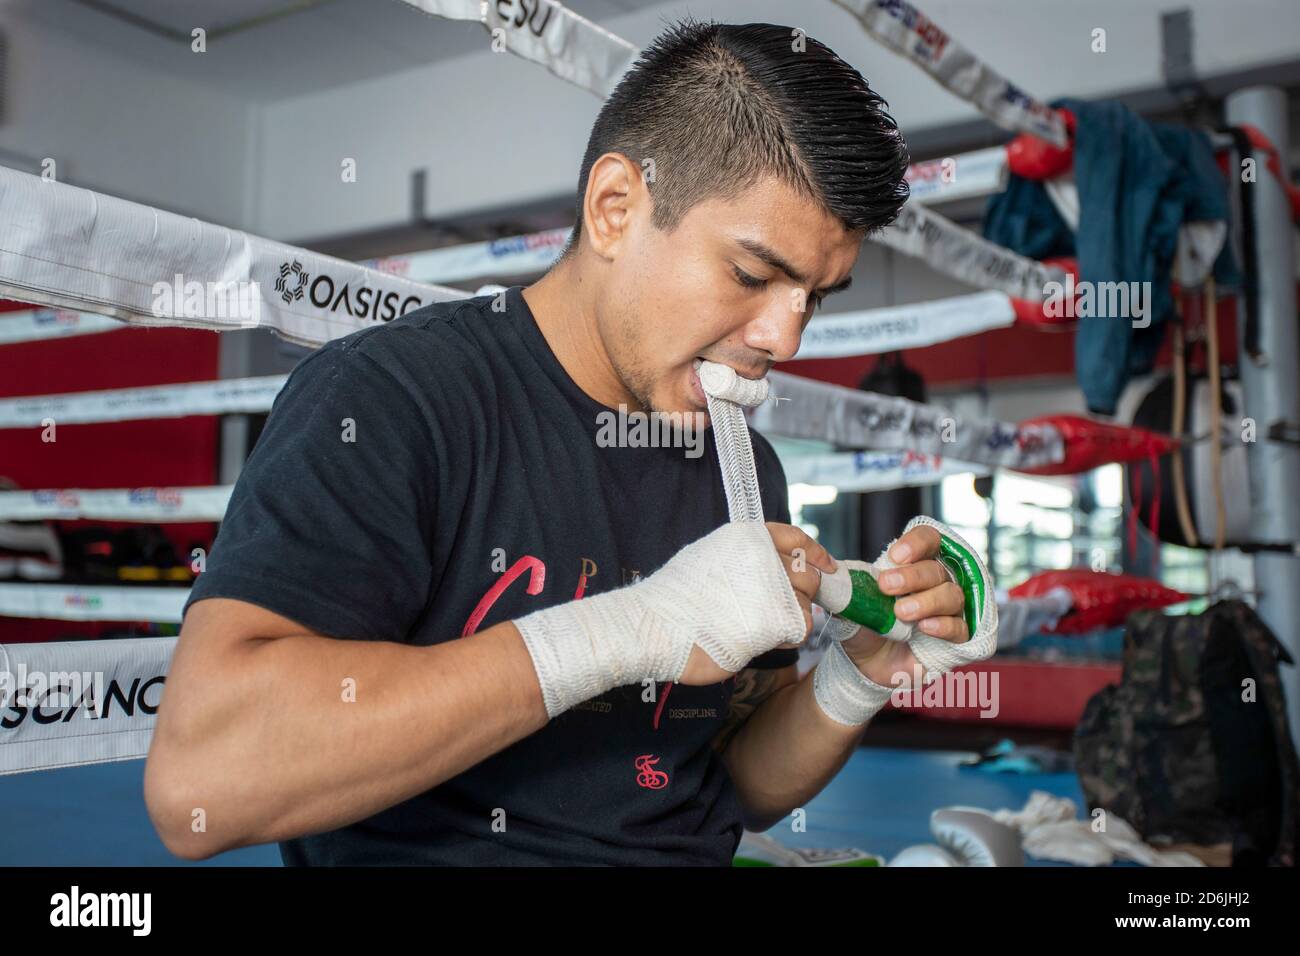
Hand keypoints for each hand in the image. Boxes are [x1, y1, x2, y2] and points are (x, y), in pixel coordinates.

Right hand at [681, 521, 836, 684]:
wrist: (654, 626)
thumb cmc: (678, 597)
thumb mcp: (712, 556)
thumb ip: (748, 557)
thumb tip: (784, 565)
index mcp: (747, 537)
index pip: (796, 538)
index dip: (815, 553)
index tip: (826, 566)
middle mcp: (763, 557)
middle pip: (807, 575)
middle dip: (801, 593)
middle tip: (779, 608)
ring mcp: (770, 588)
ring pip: (806, 604)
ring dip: (791, 618)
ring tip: (759, 624)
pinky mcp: (773, 620)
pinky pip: (800, 627)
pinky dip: (788, 636)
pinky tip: (762, 637)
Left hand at [838, 523, 966, 687]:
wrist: (864, 662)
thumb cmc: (863, 624)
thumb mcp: (850, 600)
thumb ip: (847, 582)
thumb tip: (830, 568)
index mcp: (914, 565)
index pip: (929, 540)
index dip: (917, 543)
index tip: (895, 555)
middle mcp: (936, 583)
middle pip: (937, 569)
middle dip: (912, 576)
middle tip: (886, 586)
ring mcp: (948, 610)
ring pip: (952, 595)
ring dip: (926, 601)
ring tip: (901, 612)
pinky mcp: (955, 638)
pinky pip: (961, 627)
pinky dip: (943, 625)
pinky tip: (925, 627)